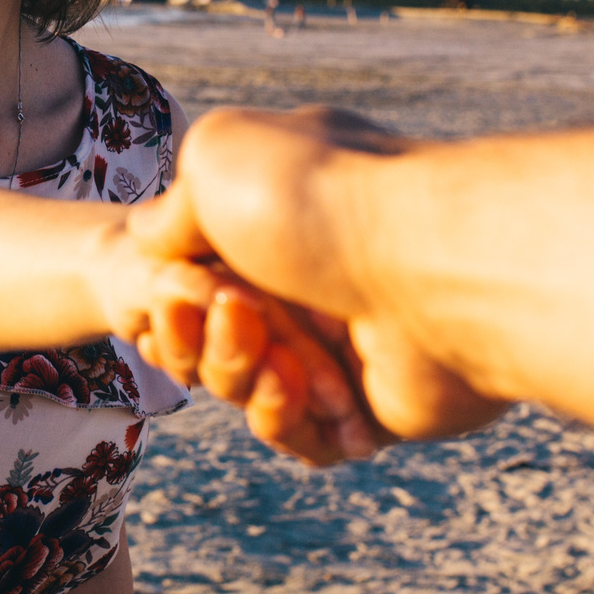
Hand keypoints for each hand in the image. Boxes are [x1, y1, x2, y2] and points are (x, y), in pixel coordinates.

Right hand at [131, 107, 509, 458]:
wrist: (434, 268)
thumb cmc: (322, 200)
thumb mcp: (219, 156)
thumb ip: (175, 204)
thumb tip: (159, 242)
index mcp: (281, 219)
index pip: (199, 275)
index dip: (170, 296)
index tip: (168, 292)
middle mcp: (314, 279)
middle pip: (215, 339)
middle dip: (199, 339)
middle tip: (229, 312)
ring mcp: (347, 344)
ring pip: (250, 390)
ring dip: (239, 377)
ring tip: (277, 357)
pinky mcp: (377, 408)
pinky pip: (304, 437)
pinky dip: (285, 419)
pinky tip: (296, 390)